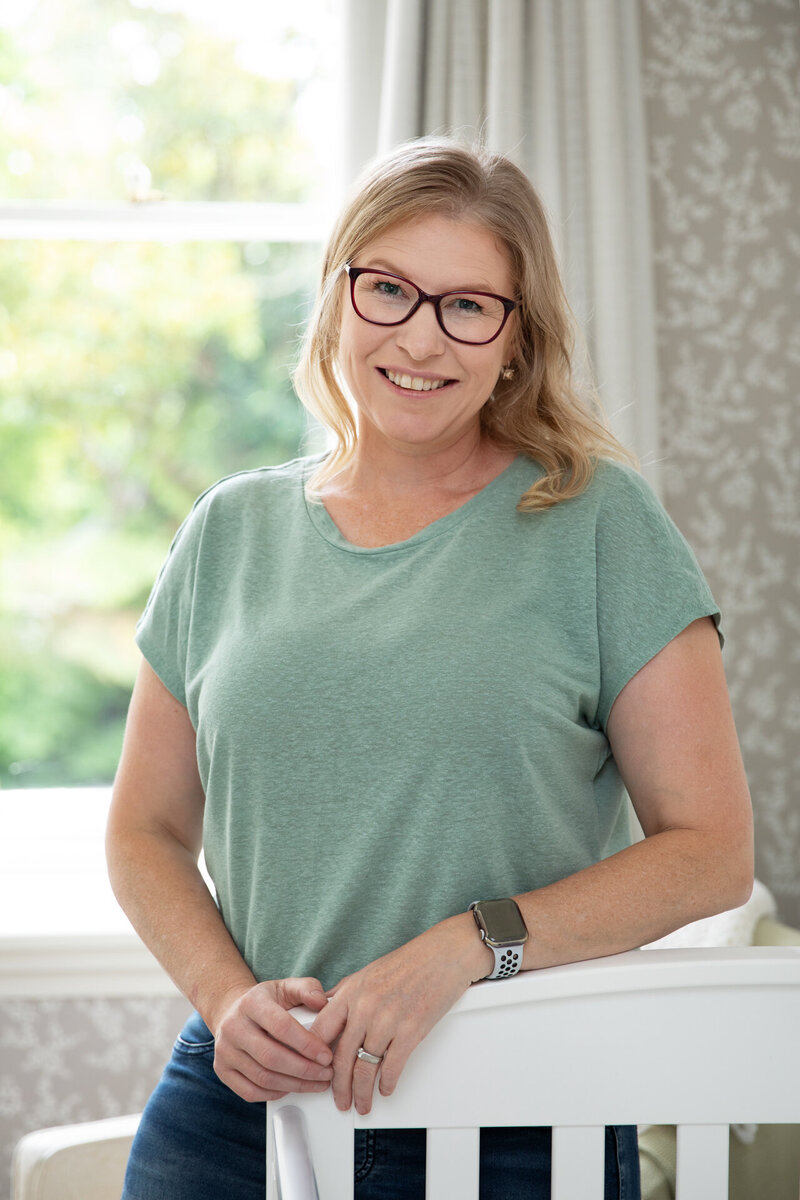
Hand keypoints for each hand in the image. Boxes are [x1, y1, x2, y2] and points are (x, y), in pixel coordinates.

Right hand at [211, 978, 333, 1101]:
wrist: (232, 1010)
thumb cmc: (266, 1001)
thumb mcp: (286, 987)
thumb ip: (308, 989)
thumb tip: (323, 1003)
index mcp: (252, 1003)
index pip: (281, 1027)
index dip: (307, 1044)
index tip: (326, 1056)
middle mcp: (233, 1027)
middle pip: (271, 1057)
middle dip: (304, 1070)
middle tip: (326, 1074)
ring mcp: (225, 1050)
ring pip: (262, 1077)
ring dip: (294, 1085)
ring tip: (316, 1083)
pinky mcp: (222, 1070)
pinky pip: (250, 1091)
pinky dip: (275, 1094)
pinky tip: (292, 1088)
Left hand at [310, 913, 488, 1115]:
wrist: (444, 954)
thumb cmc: (410, 961)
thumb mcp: (368, 972)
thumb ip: (345, 993)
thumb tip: (325, 1008)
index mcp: (351, 991)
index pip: (321, 1032)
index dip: (315, 1058)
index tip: (317, 1072)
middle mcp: (365, 1006)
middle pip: (342, 1057)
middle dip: (339, 1086)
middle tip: (340, 1099)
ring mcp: (388, 1019)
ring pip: (366, 1068)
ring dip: (362, 1092)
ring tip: (362, 1103)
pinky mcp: (411, 1030)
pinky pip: (392, 1067)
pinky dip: (387, 1084)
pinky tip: (385, 1089)